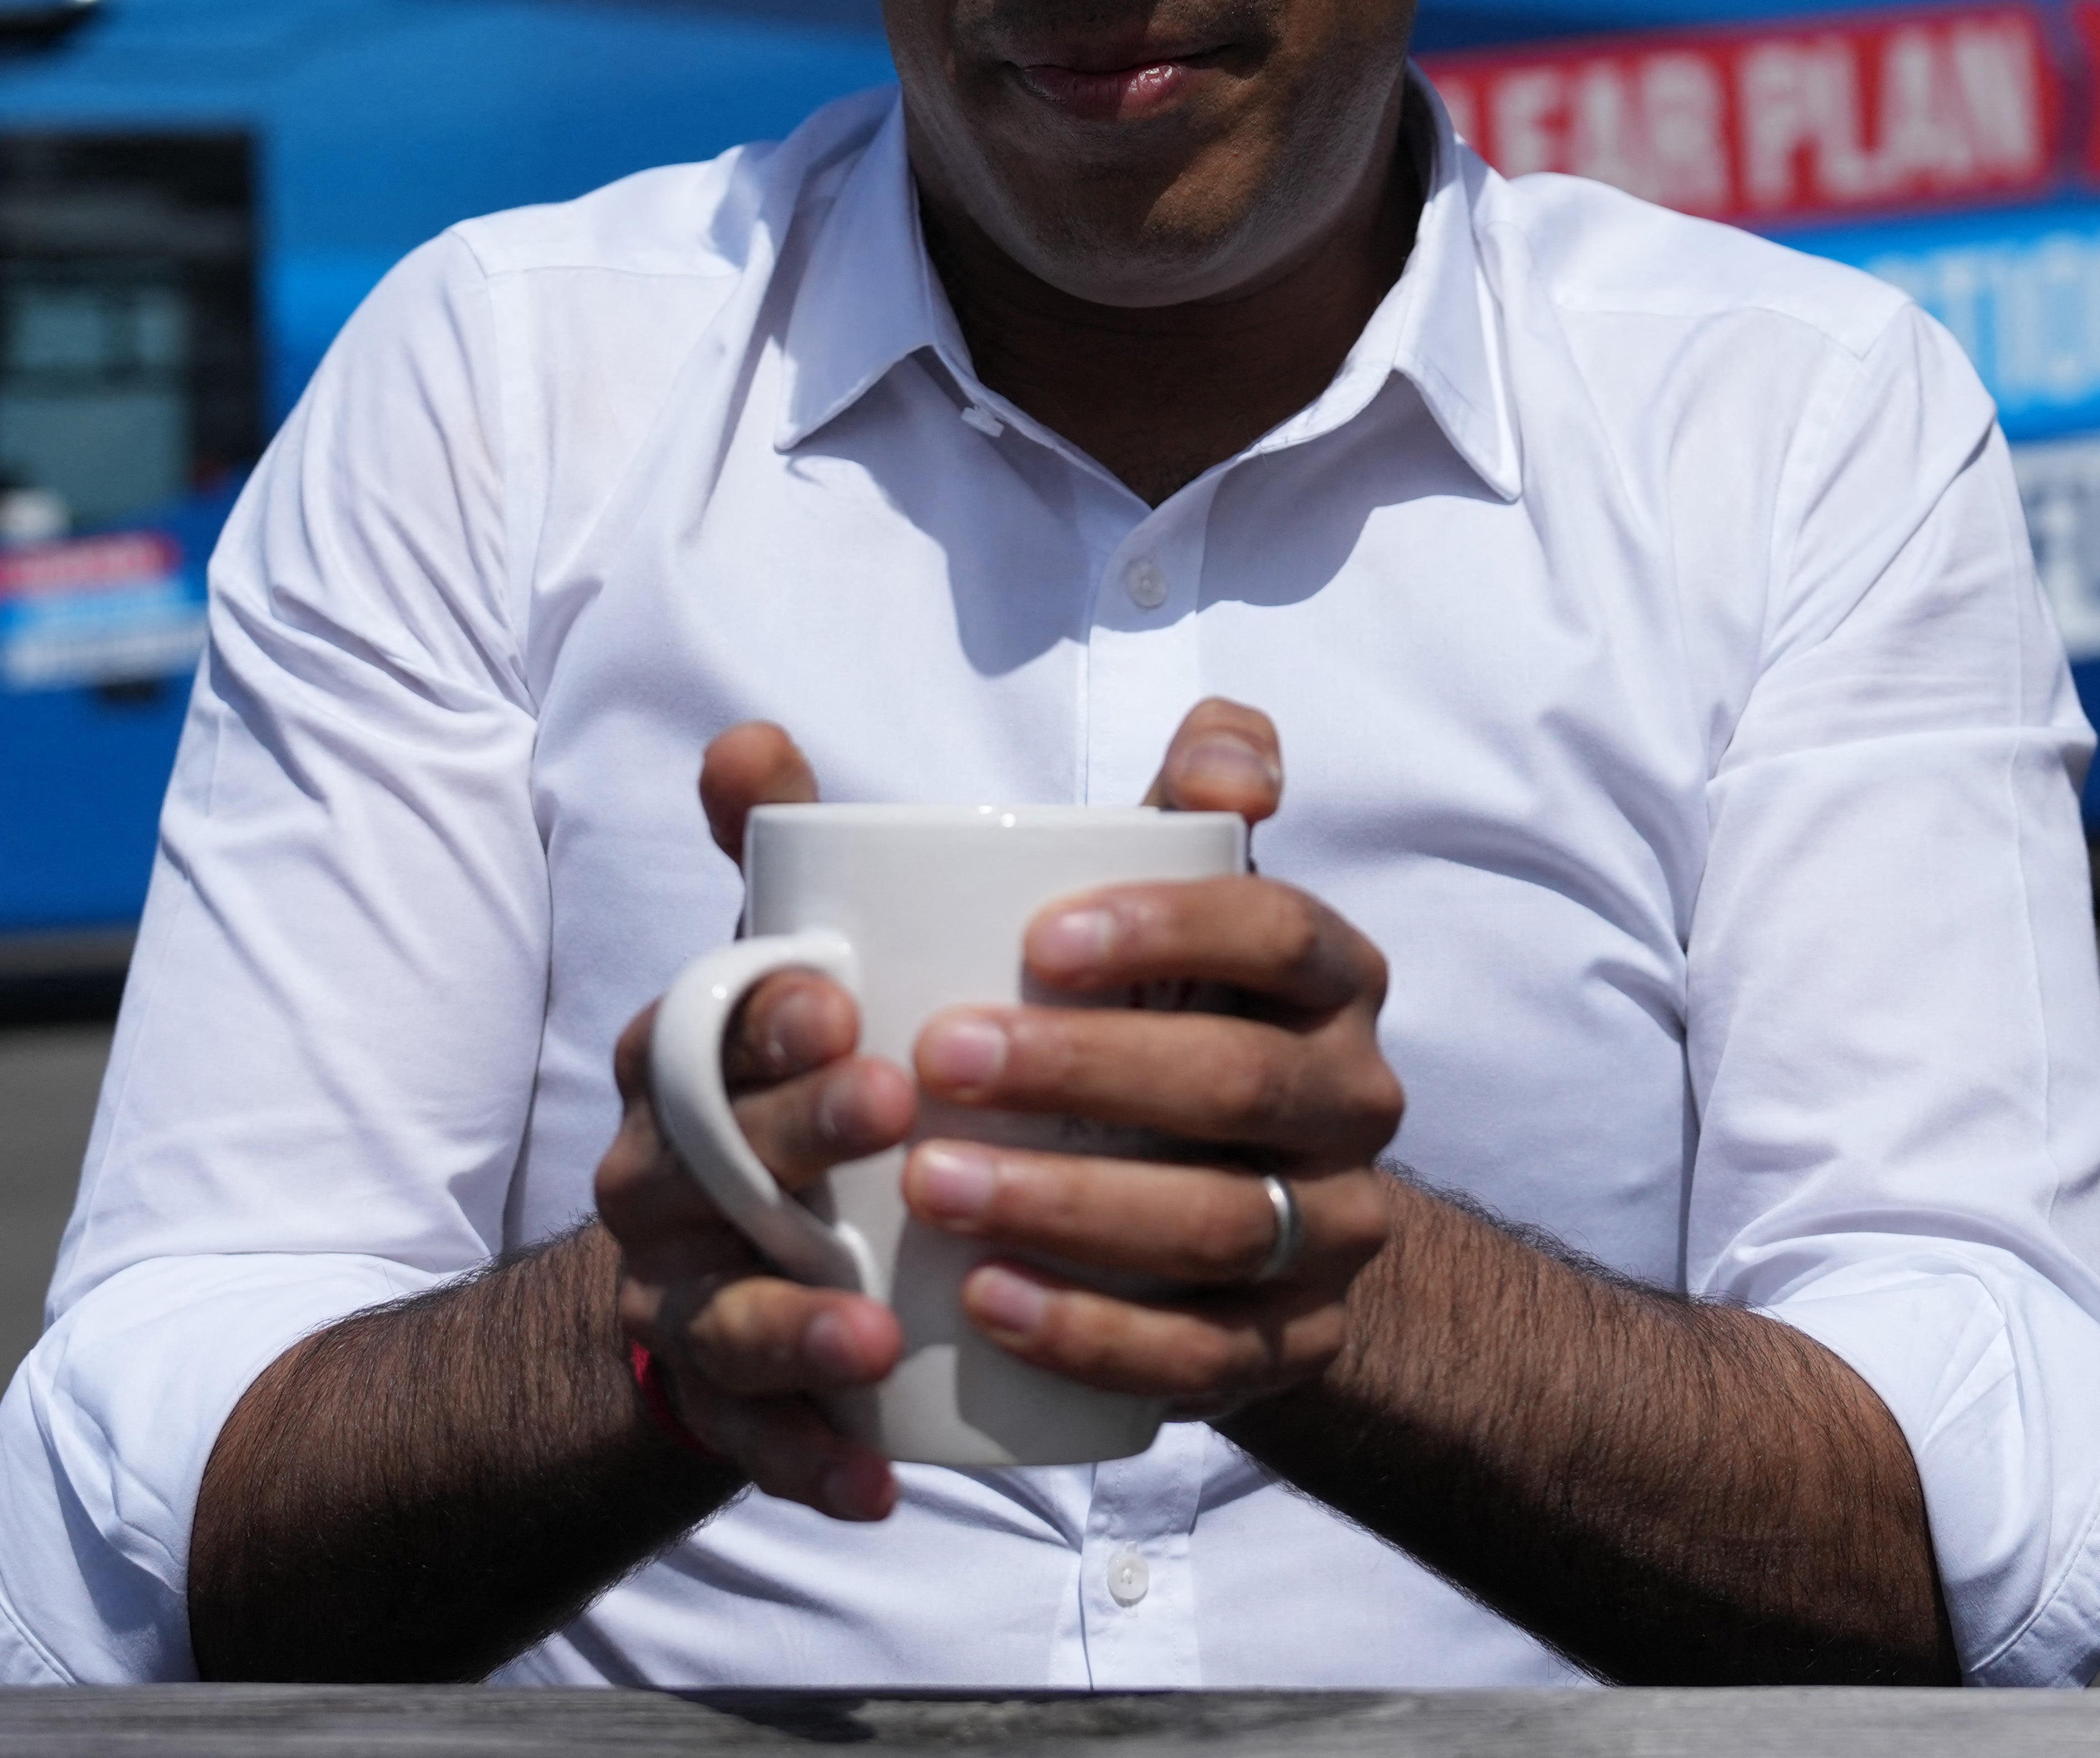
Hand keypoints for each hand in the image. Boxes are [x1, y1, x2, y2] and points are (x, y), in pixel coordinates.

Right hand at [591, 724, 912, 1521]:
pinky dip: (810, 1465)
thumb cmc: (795, 1081)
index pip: (696, 1031)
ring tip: (873, 1334)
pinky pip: (746, 1447)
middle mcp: (662, 1182)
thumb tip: (751, 726)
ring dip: (792, 1326)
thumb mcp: (791, 967)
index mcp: (682, 1067)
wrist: (732, 1256)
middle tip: (895, 1112)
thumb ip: (802, 850)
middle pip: (708, 1166)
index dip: (759, 1015)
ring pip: (717, 1315)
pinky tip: (881, 1483)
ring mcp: (681, 1299)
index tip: (841, 996)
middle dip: (793, 1140)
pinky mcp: (719, 1405)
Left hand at [906, 698, 1402, 1419]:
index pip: (1276, 927)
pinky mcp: (1295, 1344)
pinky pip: (1211, 1352)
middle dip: (1089, 1071)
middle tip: (938, 1063)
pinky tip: (991, 1307)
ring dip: (1075, 1206)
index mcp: (1324, 970)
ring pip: (1225, 1221)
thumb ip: (907, 843)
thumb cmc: (1099, 1030)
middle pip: (1243, 1079)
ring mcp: (1335, 1225)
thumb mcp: (1057, 929)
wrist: (1207, 1219)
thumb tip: (746, 747)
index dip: (1172, 928)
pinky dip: (1099, 1333)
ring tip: (934, 1189)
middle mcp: (1353, 1092)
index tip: (1036, 939)